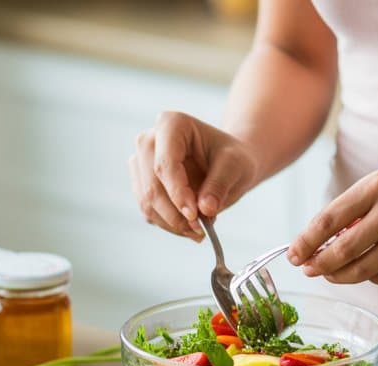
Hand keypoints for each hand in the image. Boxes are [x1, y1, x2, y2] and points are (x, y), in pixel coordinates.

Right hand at [130, 111, 258, 239]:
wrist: (227, 163)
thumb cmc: (232, 158)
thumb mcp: (236, 166)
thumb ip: (220, 184)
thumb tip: (205, 209)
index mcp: (171, 124)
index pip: (165, 163)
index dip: (177, 193)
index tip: (195, 216)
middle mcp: (149, 141)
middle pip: (152, 186)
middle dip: (175, 215)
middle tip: (199, 230)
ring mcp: (141, 164)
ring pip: (147, 203)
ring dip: (172, 224)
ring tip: (199, 230)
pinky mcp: (141, 185)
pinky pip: (149, 212)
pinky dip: (170, 225)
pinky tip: (190, 226)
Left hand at [287, 169, 377, 284]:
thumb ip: (349, 212)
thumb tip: (312, 245)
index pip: (329, 219)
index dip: (306, 242)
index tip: (293, 255)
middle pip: (343, 249)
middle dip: (319, 264)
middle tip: (309, 270)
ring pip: (362, 269)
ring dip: (340, 276)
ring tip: (331, 274)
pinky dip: (369, 276)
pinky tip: (366, 269)